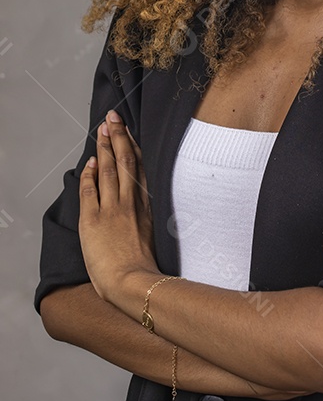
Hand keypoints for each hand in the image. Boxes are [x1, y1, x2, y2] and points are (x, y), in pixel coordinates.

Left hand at [78, 110, 158, 301]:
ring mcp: (113, 210)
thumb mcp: (155, 237)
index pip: (140, 168)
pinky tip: (90, 162)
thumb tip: (147, 210)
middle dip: (119, 136)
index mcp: (148, 206)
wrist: (135, 283)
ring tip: (102, 128)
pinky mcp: (94, 221)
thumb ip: (149, 219)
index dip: (134, 146)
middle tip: (113, 116)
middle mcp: (132, 202)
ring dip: (105, 147)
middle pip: (126, 161)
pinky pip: (90, 191)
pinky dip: (90, 174)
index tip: (129, 130)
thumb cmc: (146, 268)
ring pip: (109, 170)